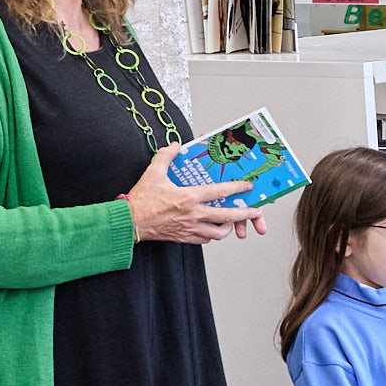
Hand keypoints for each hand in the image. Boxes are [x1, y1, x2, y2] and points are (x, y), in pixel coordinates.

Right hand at [128, 146, 257, 243]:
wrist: (130, 222)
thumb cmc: (141, 199)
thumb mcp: (153, 172)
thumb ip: (166, 156)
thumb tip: (176, 145)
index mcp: (189, 197)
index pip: (220, 191)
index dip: (237, 188)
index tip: (248, 186)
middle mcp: (193, 214)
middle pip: (227, 216)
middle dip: (245, 213)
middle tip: (255, 210)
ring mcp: (190, 228)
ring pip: (218, 233)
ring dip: (228, 228)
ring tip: (232, 222)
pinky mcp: (184, 238)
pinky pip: (205, 240)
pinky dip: (211, 236)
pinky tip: (212, 229)